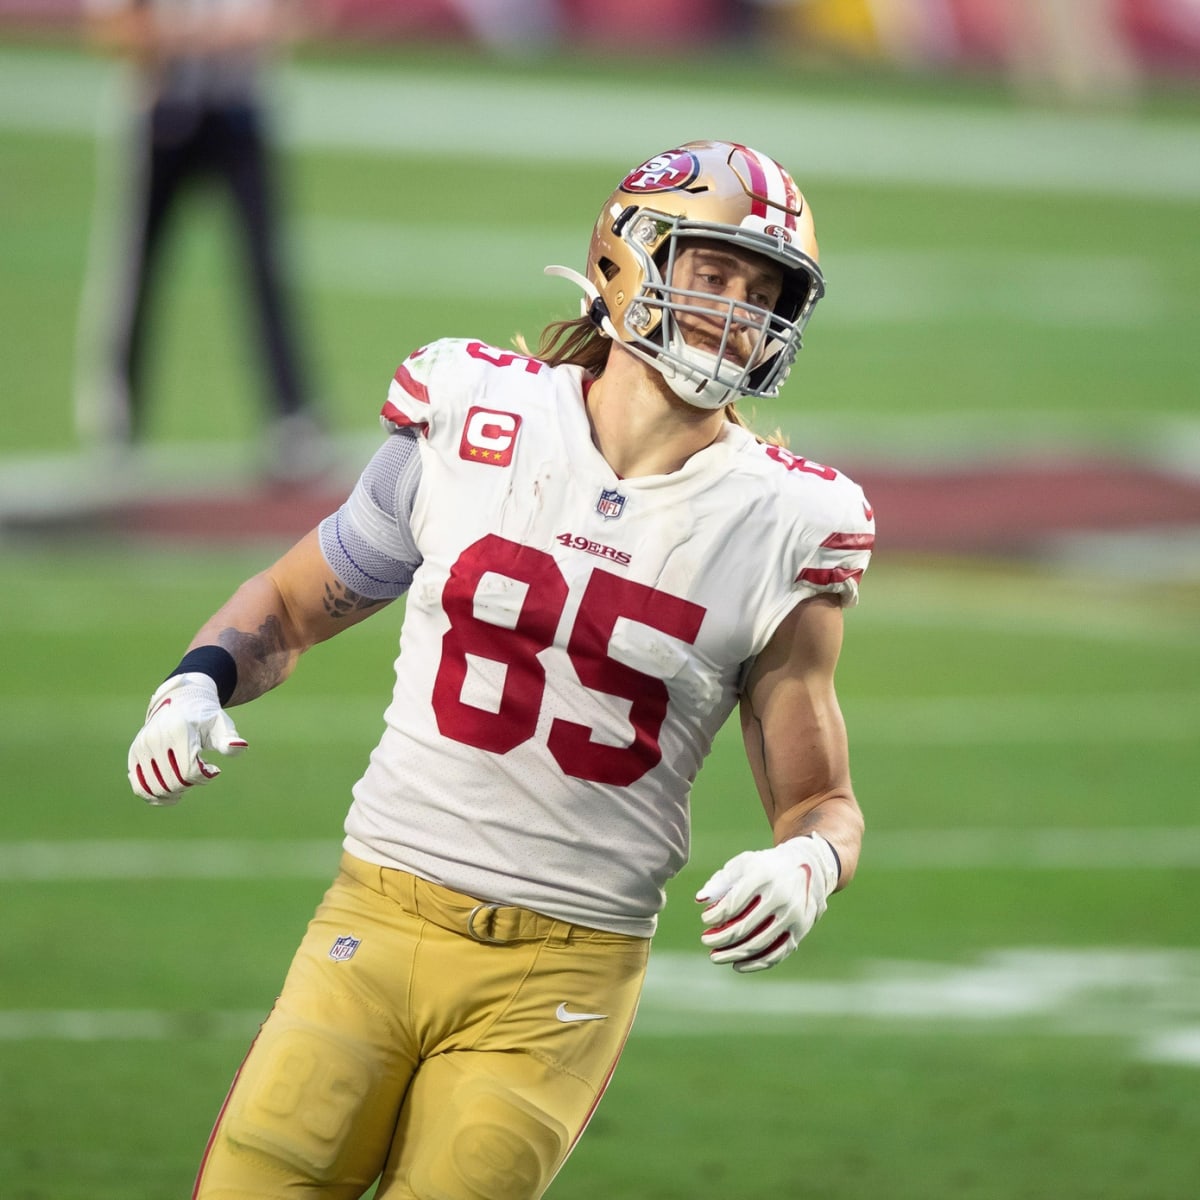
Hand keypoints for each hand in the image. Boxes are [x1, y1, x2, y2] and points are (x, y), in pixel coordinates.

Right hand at [127, 673, 246, 804]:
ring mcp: (142, 747)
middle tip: (200, 775)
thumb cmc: (205, 717)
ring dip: (174, 793)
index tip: (213, 769)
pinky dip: (154, 797)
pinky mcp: (134, 755)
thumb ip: (229, 739)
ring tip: (186, 783)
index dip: (204, 777)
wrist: (180, 702)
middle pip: (173, 782)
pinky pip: (139, 787)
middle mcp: (156, 738)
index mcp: (179, 731)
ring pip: (155, 788)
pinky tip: (171, 795)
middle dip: (190, 785)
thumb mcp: (220, 725)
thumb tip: (241, 747)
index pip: (189, 771)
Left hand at [696, 834, 839, 972]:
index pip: (733, 903)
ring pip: (758, 944)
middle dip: (720, 938)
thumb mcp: (743, 864)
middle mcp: (781, 896)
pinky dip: (755, 963)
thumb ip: (720, 881)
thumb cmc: (765, 867)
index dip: (715, 916)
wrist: (806, 867)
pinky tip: (737, 965)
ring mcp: (793, 915)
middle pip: (744, 926)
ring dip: (733, 954)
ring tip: (715, 956)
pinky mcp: (800, 931)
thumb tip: (700, 900)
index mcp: (763, 876)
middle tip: (705, 940)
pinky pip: (776, 954)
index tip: (705, 919)